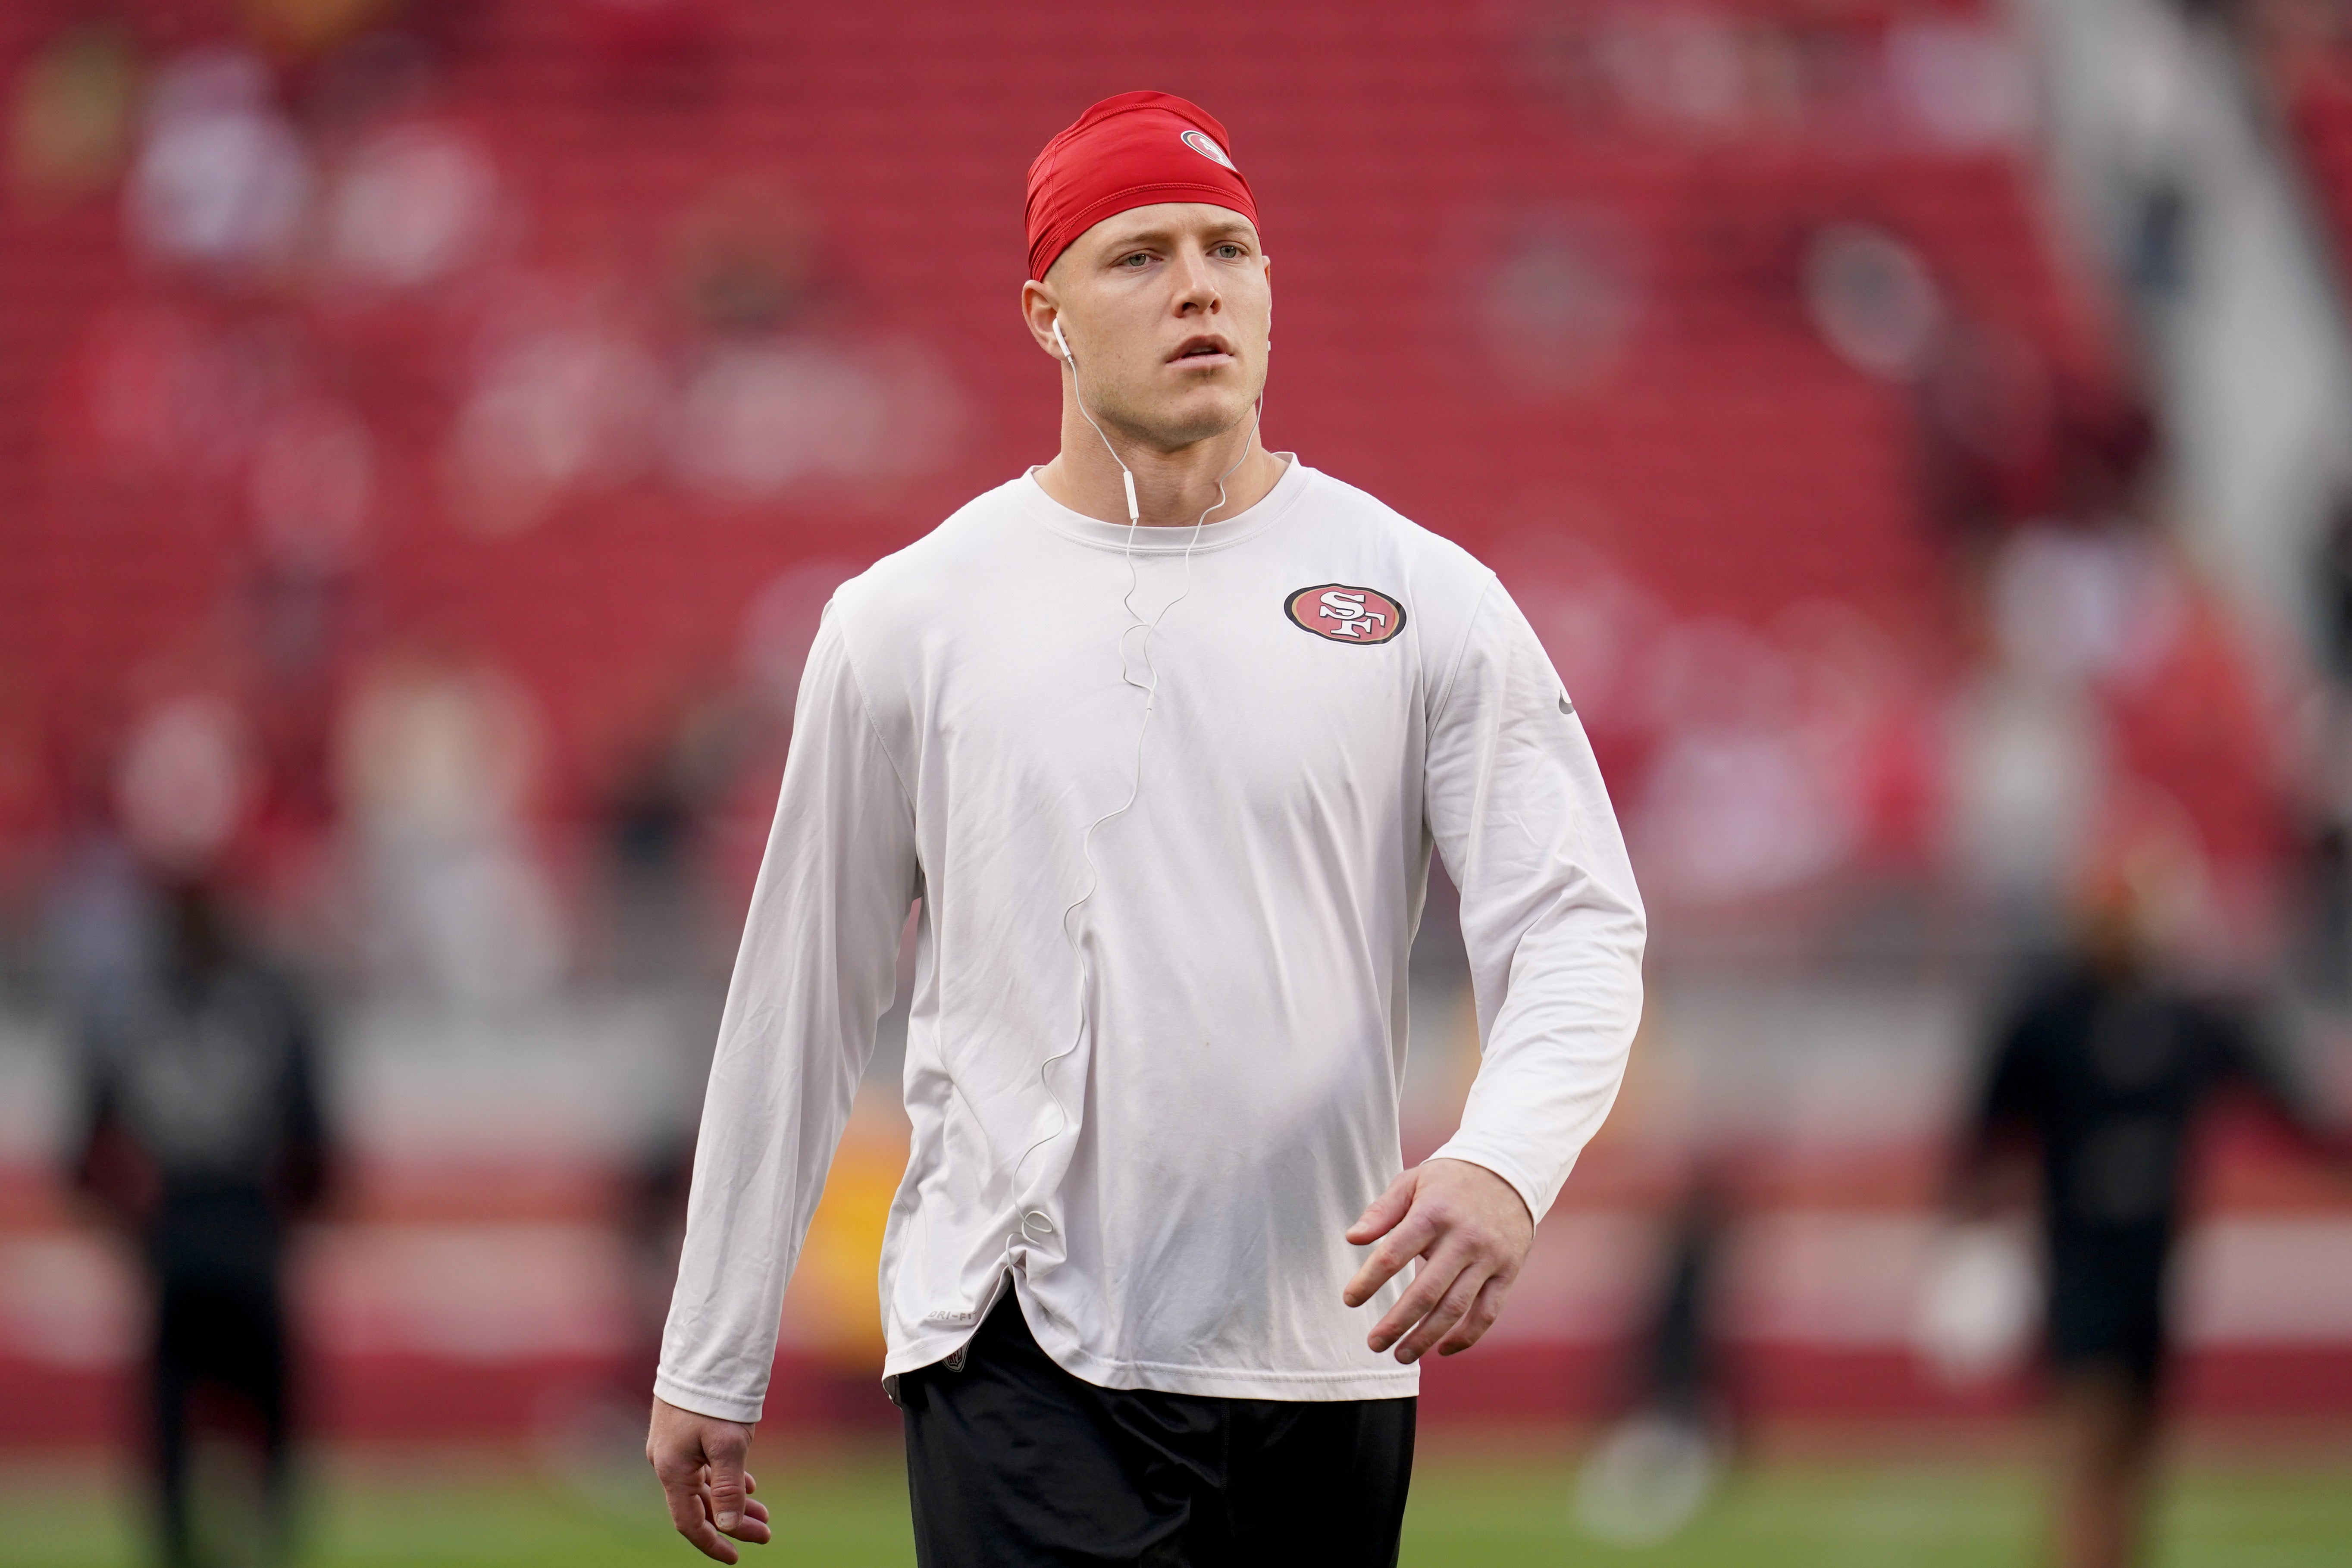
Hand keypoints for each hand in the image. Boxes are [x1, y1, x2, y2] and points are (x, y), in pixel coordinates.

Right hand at [647, 1396, 772, 1561]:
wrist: (704, 1349)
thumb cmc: (715, 1397)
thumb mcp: (728, 1445)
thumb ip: (728, 1488)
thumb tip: (728, 1526)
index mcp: (672, 1469)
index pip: (689, 1521)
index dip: (713, 1542)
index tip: (737, 1557)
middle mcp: (668, 1461)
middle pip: (700, 1505)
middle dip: (733, 1522)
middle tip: (766, 1532)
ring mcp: (675, 1446)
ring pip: (705, 1486)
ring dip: (733, 1501)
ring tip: (764, 1514)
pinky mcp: (685, 1432)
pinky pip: (705, 1467)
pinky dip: (726, 1480)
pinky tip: (748, 1484)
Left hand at [1342, 1157, 1533, 1363]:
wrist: (1510, 1171)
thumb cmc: (1450, 1181)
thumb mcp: (1412, 1182)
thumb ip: (1382, 1211)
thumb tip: (1352, 1238)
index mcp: (1433, 1214)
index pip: (1393, 1254)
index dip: (1368, 1281)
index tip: (1350, 1300)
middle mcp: (1463, 1238)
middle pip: (1425, 1291)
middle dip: (1396, 1323)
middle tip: (1373, 1344)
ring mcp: (1489, 1258)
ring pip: (1455, 1308)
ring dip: (1426, 1338)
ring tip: (1401, 1355)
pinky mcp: (1508, 1271)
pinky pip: (1487, 1313)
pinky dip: (1466, 1337)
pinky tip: (1443, 1349)